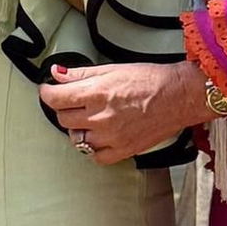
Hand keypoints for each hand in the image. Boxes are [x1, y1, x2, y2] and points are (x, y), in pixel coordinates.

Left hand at [38, 60, 211, 164]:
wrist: (178, 97)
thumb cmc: (151, 80)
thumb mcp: (112, 69)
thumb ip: (81, 74)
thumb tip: (58, 75)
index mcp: (97, 93)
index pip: (55, 98)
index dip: (47, 92)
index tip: (49, 90)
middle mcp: (101, 117)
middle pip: (63, 118)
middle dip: (64, 108)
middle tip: (73, 101)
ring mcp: (111, 137)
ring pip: (76, 138)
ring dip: (77, 128)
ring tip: (89, 118)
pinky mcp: (122, 150)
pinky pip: (95, 156)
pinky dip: (93, 147)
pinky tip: (99, 136)